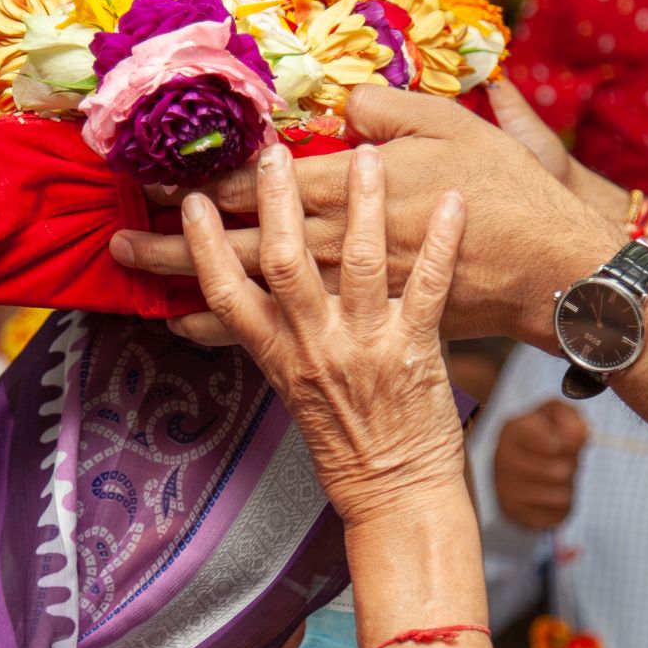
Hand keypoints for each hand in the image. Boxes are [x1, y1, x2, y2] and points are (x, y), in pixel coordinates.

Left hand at [114, 81, 621, 346]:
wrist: (551, 276)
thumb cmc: (509, 196)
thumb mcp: (454, 129)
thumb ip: (390, 110)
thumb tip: (342, 102)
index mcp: (358, 190)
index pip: (266, 185)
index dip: (208, 179)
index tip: (160, 171)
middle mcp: (340, 247)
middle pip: (240, 242)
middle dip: (174, 237)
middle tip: (117, 232)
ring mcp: (347, 296)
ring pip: (251, 289)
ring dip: (188, 280)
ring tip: (136, 275)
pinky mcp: (361, 327)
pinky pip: (286, 331)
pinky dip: (231, 328)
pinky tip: (191, 324)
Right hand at [179, 141, 465, 524]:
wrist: (395, 494)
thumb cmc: (344, 443)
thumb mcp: (284, 391)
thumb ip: (256, 340)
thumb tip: (193, 318)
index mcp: (278, 355)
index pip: (226, 293)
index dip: (205, 247)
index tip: (191, 202)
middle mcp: (315, 347)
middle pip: (285, 263)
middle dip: (275, 204)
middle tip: (270, 152)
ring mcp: (365, 347)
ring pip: (360, 263)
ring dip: (363, 204)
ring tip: (364, 155)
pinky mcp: (416, 352)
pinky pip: (431, 287)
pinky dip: (446, 243)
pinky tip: (455, 202)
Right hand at [493, 401, 588, 530]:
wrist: (517, 461)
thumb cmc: (542, 434)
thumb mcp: (555, 413)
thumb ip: (570, 416)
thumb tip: (581, 432)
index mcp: (513, 430)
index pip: (556, 445)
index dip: (573, 444)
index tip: (572, 441)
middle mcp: (502, 460)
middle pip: (559, 473)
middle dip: (571, 466)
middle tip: (564, 459)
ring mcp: (505, 489)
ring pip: (561, 496)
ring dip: (568, 486)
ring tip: (557, 476)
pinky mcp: (515, 513)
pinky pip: (557, 515)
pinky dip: (562, 506)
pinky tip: (550, 493)